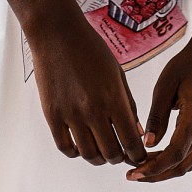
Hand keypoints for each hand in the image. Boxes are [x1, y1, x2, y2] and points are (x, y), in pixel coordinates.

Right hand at [27, 11, 147, 169]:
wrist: (57, 33)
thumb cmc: (91, 49)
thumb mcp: (117, 73)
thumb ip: (128, 105)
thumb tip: (136, 133)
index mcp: (113, 98)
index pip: (131, 141)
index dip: (138, 155)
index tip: (138, 156)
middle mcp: (93, 110)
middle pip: (110, 153)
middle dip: (119, 157)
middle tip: (120, 152)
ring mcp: (70, 114)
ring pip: (88, 154)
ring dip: (98, 158)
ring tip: (101, 151)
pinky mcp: (52, 114)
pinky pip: (64, 147)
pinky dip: (75, 152)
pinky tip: (81, 145)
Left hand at [125, 40, 191, 183]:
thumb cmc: (187, 65)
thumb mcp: (166, 84)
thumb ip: (157, 115)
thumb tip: (147, 144)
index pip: (175, 153)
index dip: (153, 167)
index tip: (133, 172)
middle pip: (181, 165)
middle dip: (155, 174)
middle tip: (130, 175)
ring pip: (187, 164)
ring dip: (163, 171)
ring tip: (139, 169)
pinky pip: (191, 156)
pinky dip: (173, 162)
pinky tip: (154, 159)